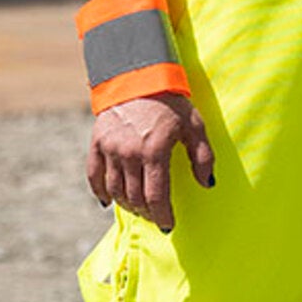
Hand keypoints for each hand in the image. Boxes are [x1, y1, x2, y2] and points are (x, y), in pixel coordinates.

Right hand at [87, 93, 215, 231]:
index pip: (156, 196)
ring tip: (138, 208)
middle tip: (155, 217)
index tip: (168, 226)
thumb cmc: (172, 102)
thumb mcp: (195, 125)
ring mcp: (110, 148)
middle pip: (135, 197)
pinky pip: (94, 174)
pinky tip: (108, 201)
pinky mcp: (97, 142)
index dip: (163, 216)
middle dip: (147, 212)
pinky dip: (100, 191)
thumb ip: (203, 156)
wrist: (139, 75)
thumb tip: (207, 183)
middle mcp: (129, 153)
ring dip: (127, 204)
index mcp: (154, 151)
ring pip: (115, 189)